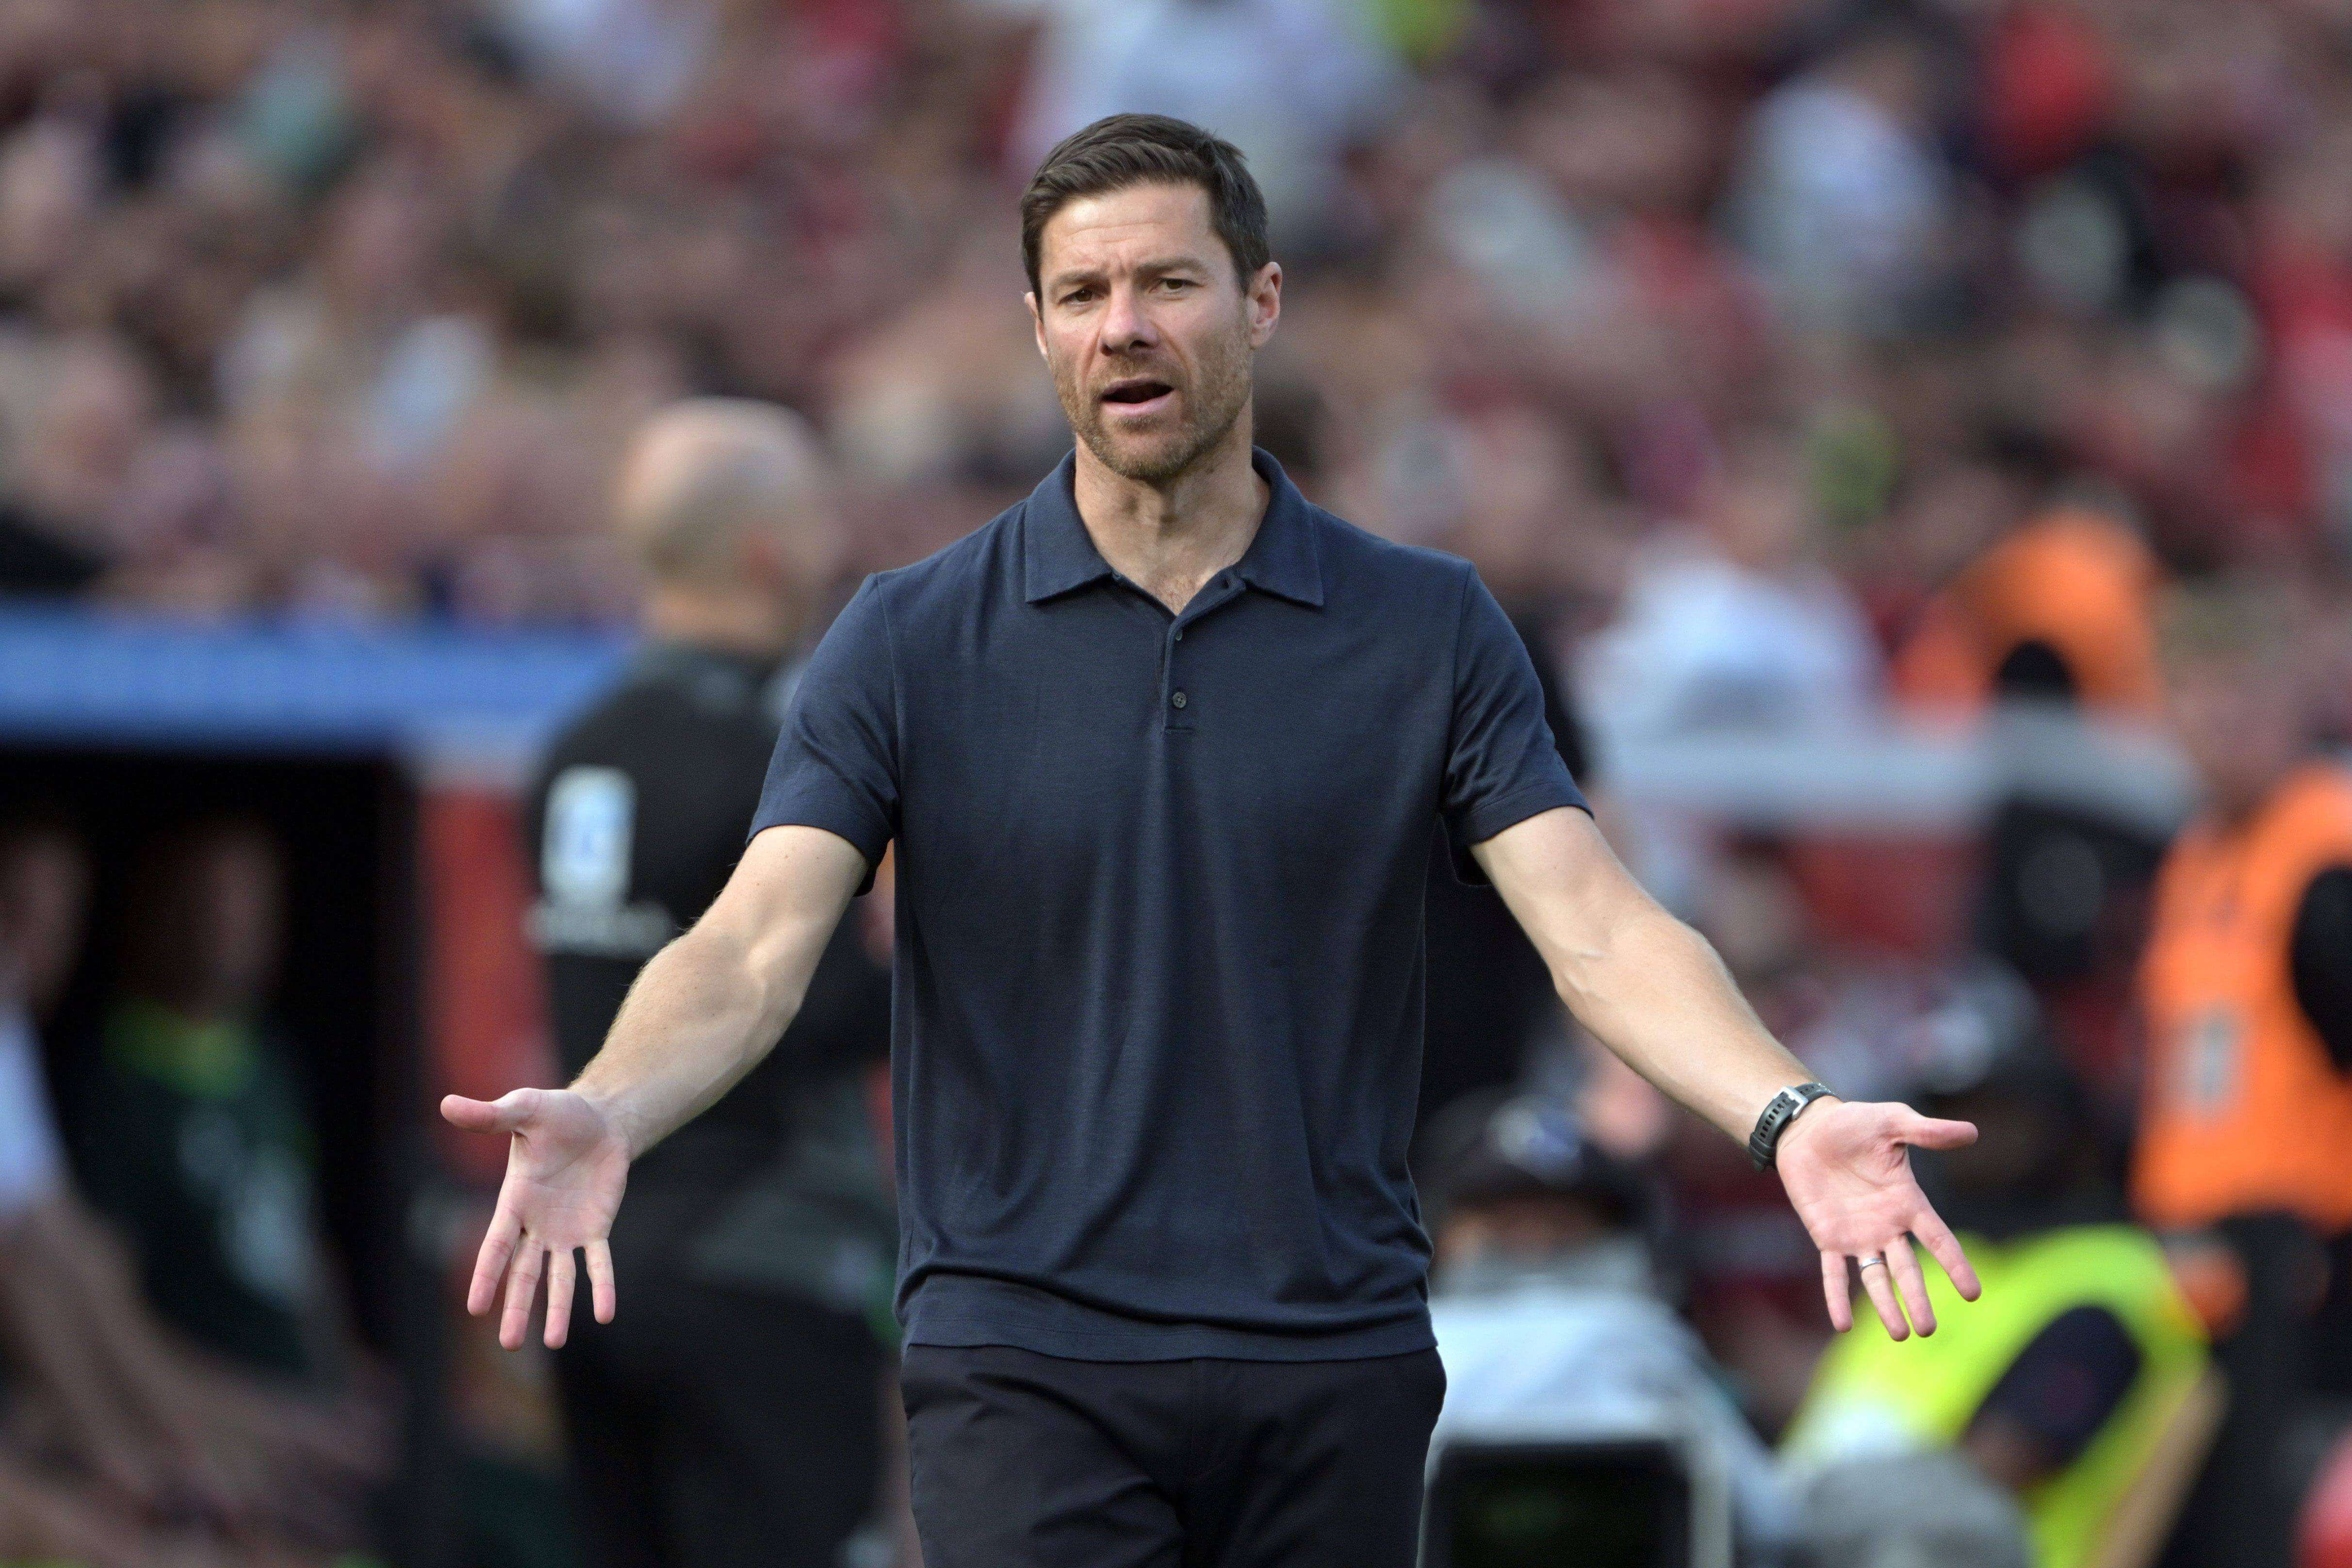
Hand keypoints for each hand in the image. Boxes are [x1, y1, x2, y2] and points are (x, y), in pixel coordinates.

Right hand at [441, 1088, 629, 1348]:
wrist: (600, 1117)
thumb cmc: (557, 1113)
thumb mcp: (525, 1109)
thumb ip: (490, 1115)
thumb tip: (446, 1104)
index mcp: (515, 1200)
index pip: (497, 1244)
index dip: (486, 1274)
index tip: (474, 1308)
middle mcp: (536, 1224)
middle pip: (523, 1273)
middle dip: (516, 1307)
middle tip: (509, 1346)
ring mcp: (566, 1230)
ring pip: (558, 1278)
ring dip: (557, 1309)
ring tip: (555, 1343)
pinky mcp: (595, 1228)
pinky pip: (599, 1263)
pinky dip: (602, 1287)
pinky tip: (606, 1313)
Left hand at [1773, 1096, 1981, 1338]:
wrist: (1808, 1128)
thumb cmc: (1854, 1123)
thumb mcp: (1893, 1121)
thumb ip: (1928, 1132)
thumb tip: (1971, 1132)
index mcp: (1908, 1202)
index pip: (1939, 1239)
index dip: (1955, 1265)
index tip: (1973, 1294)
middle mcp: (1887, 1225)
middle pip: (1907, 1270)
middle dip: (1918, 1299)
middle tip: (1929, 1330)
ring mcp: (1857, 1234)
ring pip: (1875, 1278)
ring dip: (1886, 1306)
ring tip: (1901, 1334)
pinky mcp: (1827, 1236)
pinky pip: (1834, 1272)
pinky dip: (1836, 1297)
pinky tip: (1841, 1324)